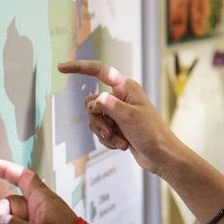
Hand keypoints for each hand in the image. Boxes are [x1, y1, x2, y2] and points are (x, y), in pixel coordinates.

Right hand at [57, 60, 178, 176]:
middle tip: (111, 132)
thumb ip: (108, 105)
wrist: (162, 156)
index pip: (99, 71)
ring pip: (94, 119)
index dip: (79, 67)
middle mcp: (120, 98)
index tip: (61, 68)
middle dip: (97, 121)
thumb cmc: (153, 134)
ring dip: (104, 134)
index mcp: (126, 88)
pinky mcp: (117, 127)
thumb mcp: (129, 117)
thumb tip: (94, 100)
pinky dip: (109, 141)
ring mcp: (118, 113)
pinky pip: (100, 131)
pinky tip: (123, 146)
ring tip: (121, 142)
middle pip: (91, 103)